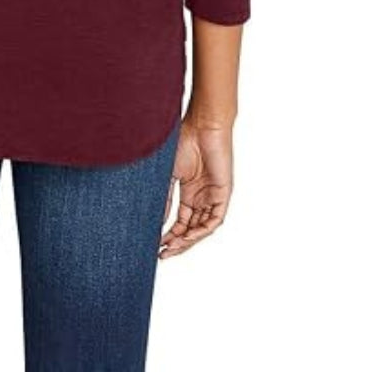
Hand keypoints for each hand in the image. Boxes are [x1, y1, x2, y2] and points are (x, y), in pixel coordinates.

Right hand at [158, 119, 232, 258]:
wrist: (201, 126)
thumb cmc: (183, 142)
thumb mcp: (168, 174)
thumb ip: (164, 197)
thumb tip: (157, 221)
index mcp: (189, 192)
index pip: (181, 221)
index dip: (170, 235)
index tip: (156, 245)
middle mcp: (201, 197)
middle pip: (191, 229)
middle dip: (177, 243)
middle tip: (163, 254)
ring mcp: (212, 196)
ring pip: (202, 228)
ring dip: (188, 241)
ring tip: (172, 248)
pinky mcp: (223, 194)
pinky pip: (214, 220)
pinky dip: (201, 231)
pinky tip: (187, 237)